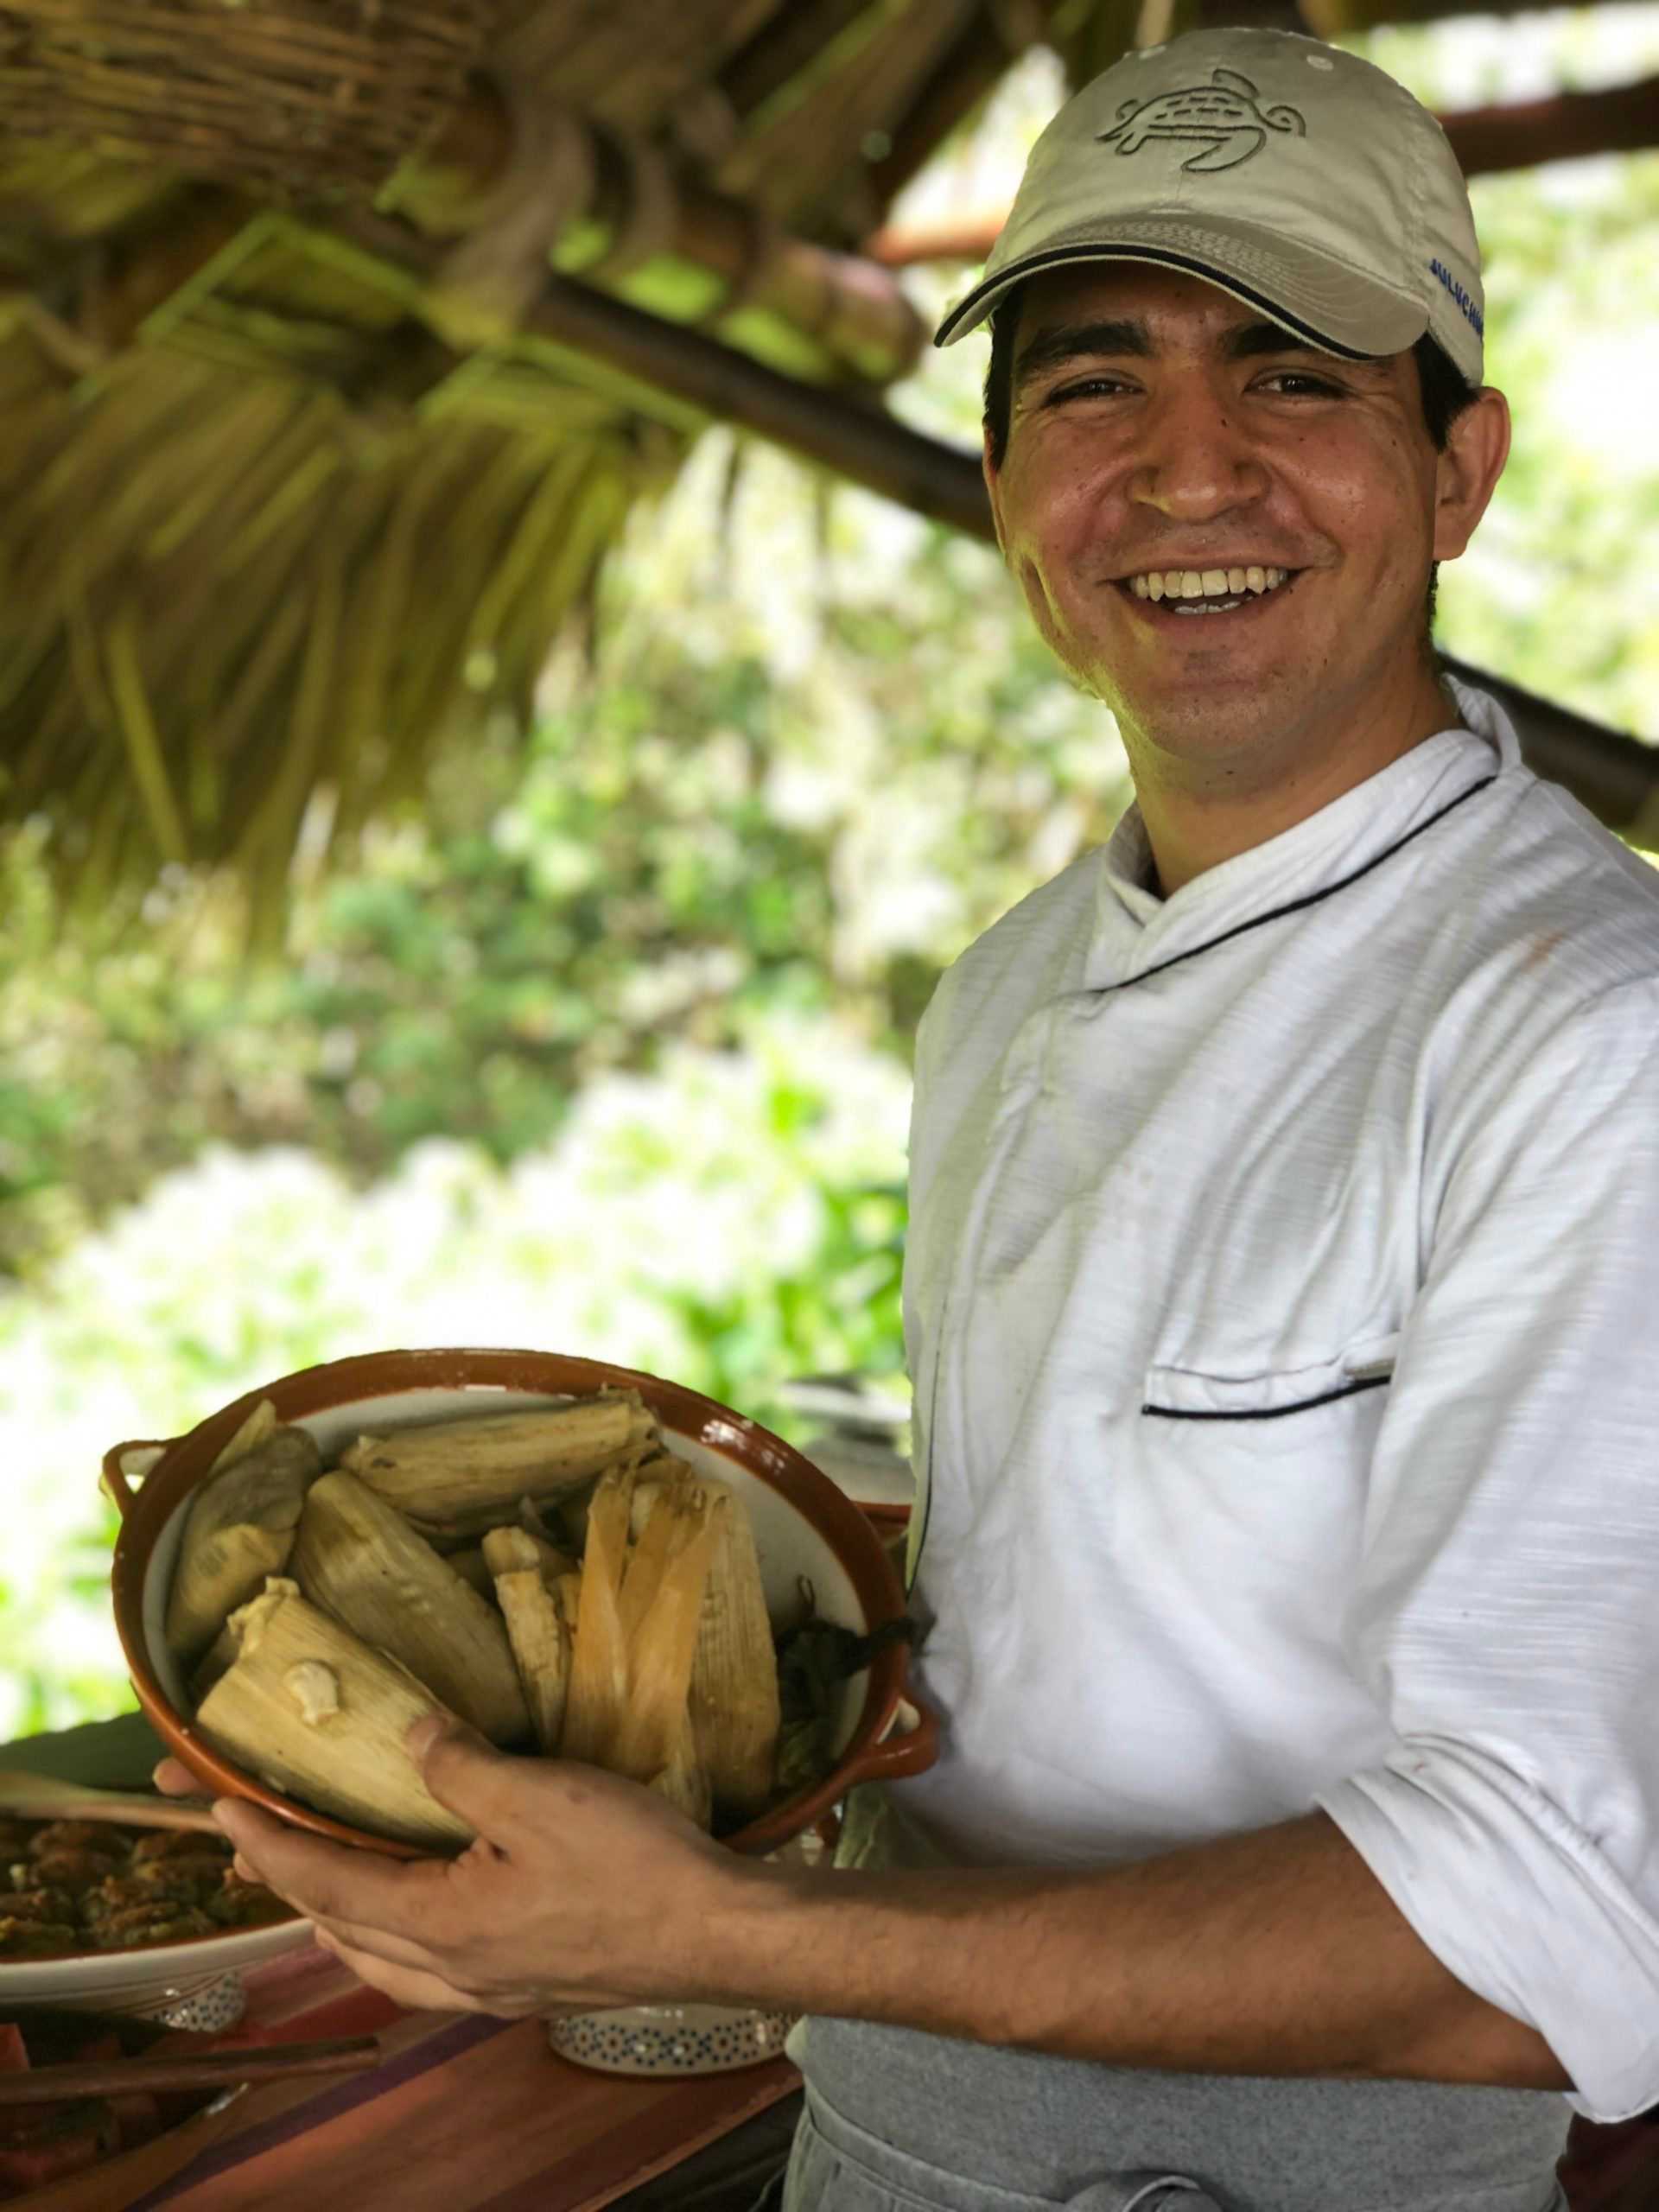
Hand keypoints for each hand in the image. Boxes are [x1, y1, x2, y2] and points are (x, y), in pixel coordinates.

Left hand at [154, 1722, 767, 2018]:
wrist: (718, 1935)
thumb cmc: (635, 1866)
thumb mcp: (541, 1796)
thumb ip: (460, 1768)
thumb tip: (408, 1739)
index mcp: (441, 1925)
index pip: (326, 1882)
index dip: (268, 1843)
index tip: (218, 1812)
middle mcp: (453, 1970)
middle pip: (342, 1930)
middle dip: (293, 1884)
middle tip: (259, 1841)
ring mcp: (491, 1986)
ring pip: (384, 1961)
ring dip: (341, 1918)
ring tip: (324, 1880)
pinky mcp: (526, 1984)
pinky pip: (429, 1970)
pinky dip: (396, 1938)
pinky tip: (422, 1914)